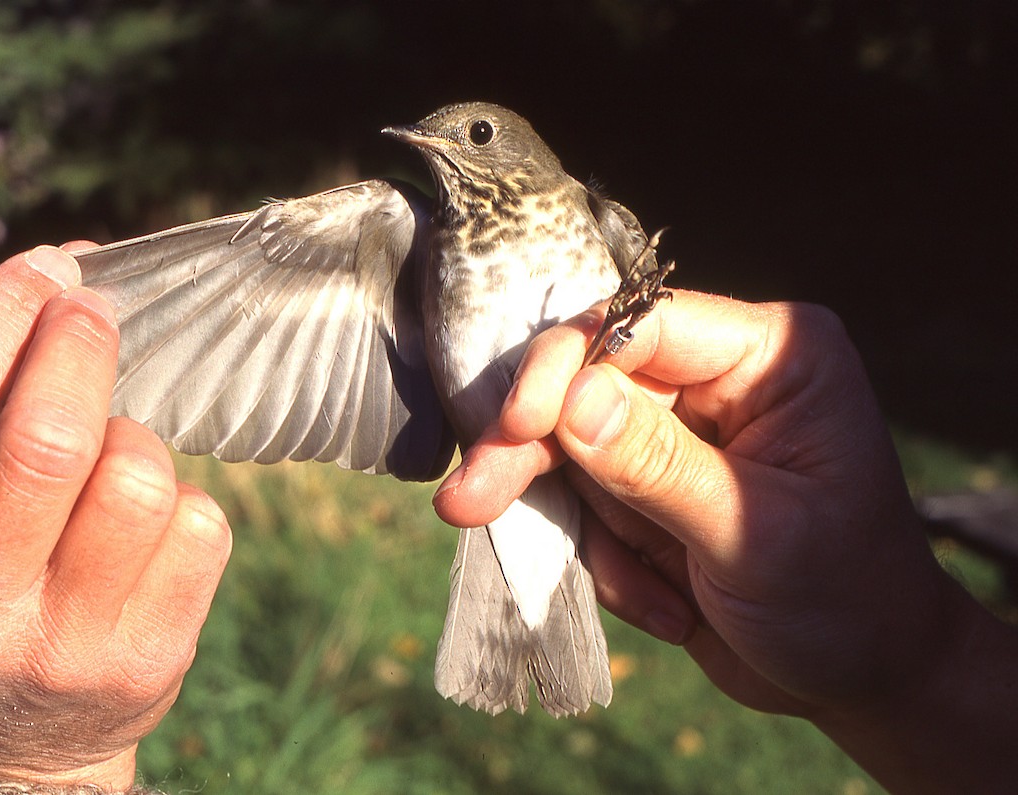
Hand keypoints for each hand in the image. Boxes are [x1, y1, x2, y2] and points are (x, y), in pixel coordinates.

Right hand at [0, 246, 230, 789]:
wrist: (8, 755)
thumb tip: (55, 284)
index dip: (6, 307)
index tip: (49, 265)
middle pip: (51, 435)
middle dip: (84, 346)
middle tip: (96, 310)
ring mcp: (64, 639)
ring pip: (141, 475)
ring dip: (140, 441)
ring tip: (115, 467)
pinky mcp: (150, 656)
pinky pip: (202, 524)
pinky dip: (187, 504)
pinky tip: (150, 534)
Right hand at [434, 291, 960, 715]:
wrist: (859, 676)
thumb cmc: (846, 599)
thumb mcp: (755, 535)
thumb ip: (659, 466)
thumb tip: (572, 402)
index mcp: (771, 356)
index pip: (643, 326)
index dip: (568, 366)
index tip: (515, 426)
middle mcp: (718, 377)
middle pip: (586, 382)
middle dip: (535, 451)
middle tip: (467, 501)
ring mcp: (678, 430)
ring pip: (570, 446)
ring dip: (587, 527)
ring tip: (640, 591)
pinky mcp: (647, 482)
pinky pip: (583, 503)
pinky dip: (608, 561)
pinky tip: (672, 607)